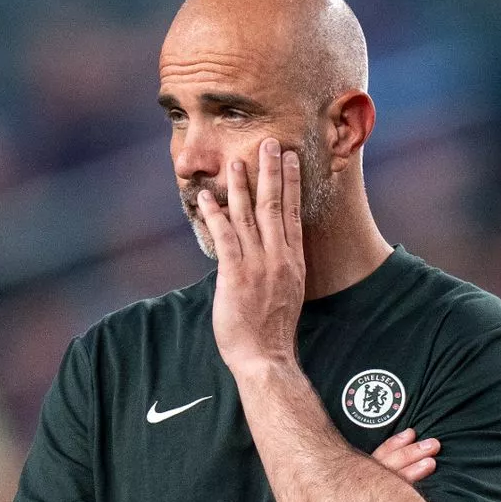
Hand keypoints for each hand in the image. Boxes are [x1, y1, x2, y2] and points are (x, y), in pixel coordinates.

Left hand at [198, 138, 304, 375]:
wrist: (266, 357)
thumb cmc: (274, 332)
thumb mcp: (288, 294)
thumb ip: (280, 268)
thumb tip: (273, 252)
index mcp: (293, 261)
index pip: (294, 213)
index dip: (292, 184)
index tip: (291, 160)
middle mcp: (278, 258)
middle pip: (275, 205)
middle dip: (271, 172)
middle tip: (269, 144)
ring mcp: (257, 265)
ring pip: (248, 216)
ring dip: (241, 186)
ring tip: (236, 161)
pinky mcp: (235, 275)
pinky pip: (224, 237)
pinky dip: (214, 215)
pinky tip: (206, 197)